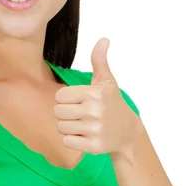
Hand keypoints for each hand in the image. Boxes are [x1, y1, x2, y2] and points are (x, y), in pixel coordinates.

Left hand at [54, 38, 138, 155]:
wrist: (128, 132)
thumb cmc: (113, 103)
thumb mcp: (107, 81)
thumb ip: (99, 61)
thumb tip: (103, 39)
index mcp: (93, 93)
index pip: (59, 96)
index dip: (66, 99)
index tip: (79, 101)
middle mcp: (94, 111)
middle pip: (57, 112)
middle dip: (66, 114)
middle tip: (80, 114)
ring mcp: (94, 129)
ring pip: (60, 127)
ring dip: (68, 127)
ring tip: (83, 125)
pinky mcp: (93, 146)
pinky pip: (67, 142)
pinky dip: (72, 140)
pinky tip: (85, 136)